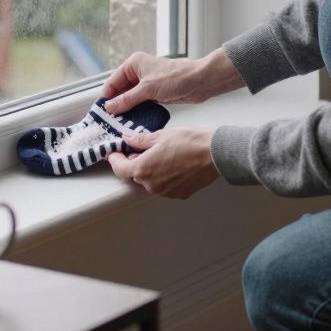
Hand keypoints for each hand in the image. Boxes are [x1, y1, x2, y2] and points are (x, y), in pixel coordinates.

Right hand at [101, 51, 231, 113]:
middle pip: (120, 91)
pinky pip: (141, 103)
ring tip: (119, 124)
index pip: (113, 82)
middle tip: (109, 121)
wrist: (200, 81)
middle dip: (116, 104)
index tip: (101, 112)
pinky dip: (137, 111)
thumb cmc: (175, 78)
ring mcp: (147, 83)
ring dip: (126, 109)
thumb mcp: (147, 89)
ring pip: (130, 98)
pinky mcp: (155, 93)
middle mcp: (138, 72)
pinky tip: (133, 121)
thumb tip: (109, 107)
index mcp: (134, 64)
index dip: (107, 97)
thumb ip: (127, 99)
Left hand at [106, 127, 220, 199]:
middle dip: (135, 162)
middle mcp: (152, 185)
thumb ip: (140, 140)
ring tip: (163, 155)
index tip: (115, 153)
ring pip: (150, 181)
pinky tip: (174, 164)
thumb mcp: (161, 135)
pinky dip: (164, 176)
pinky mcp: (178, 194)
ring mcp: (165, 192)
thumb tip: (128, 138)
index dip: (115, 159)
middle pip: (135, 175)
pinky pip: (165, 186)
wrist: (215, 154)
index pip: (119, 168)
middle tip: (141, 148)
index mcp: (143, 169)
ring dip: (151, 170)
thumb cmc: (190, 142)